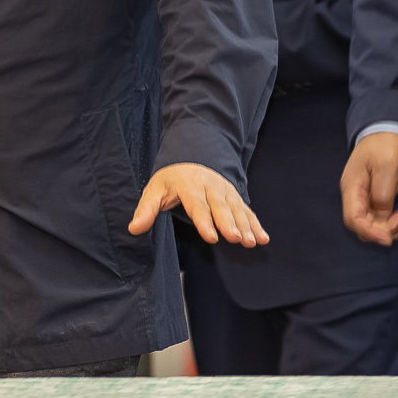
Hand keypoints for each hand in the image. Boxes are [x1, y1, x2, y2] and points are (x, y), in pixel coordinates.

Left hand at [130, 163, 269, 246]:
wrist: (192, 156)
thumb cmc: (171, 178)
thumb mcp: (154, 189)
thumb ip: (146, 209)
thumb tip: (134, 229)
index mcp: (189, 185)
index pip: (197, 205)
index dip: (204, 221)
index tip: (211, 237)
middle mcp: (210, 186)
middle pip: (221, 207)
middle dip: (230, 223)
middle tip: (237, 239)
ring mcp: (225, 191)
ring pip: (237, 209)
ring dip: (246, 225)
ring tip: (252, 241)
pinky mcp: (234, 197)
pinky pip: (246, 210)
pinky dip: (256, 224)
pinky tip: (264, 238)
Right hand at [339, 131, 397, 245]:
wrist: (389, 129)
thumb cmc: (386, 144)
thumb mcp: (386, 166)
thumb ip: (383, 193)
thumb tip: (382, 216)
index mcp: (352, 187)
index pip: (353, 219)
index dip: (370, 232)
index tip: (388, 237)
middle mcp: (356, 197)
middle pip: (363, 226)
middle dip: (385, 230)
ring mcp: (366, 199)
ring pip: (374, 226)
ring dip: (394, 229)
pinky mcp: (378, 199)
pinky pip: (383, 220)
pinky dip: (396, 224)